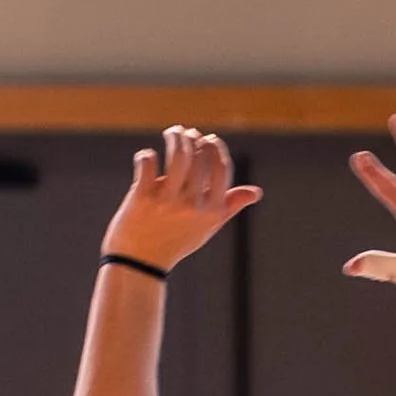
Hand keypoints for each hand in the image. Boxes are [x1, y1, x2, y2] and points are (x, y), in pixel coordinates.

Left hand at [102, 125, 262, 274]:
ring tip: (174, 132)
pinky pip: (147, 163)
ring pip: (178, 156)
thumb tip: (255, 192)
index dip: (215, 148)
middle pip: (199, 158)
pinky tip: (147, 157)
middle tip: (188, 133)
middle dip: (194, 138)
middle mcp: (192, 205)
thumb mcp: (206, 227)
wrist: (139, 263)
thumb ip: (229, 206)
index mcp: (212, 211)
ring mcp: (167, 202)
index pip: (221, 168)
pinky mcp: (142, 198)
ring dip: (176, 137)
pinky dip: (146, 156)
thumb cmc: (175, 242)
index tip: (208, 139)